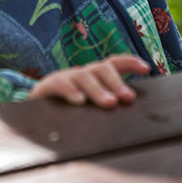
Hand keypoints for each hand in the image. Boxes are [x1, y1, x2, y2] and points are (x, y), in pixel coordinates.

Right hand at [28, 55, 148, 107]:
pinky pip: (60, 84)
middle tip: (128, 97)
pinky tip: (79, 100)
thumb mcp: (90, 109)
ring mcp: (65, 78)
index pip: (114, 64)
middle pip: (101, 68)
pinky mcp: (47, 86)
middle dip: (117, 81)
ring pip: (84, 76)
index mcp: (95, 77)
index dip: (130, 63)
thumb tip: (132, 119)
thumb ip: (106, 107)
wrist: (35, 112)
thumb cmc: (69, 111)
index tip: (147, 68)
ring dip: (98, 89)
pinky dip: (71, 91)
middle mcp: (82, 74)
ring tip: (110, 103)